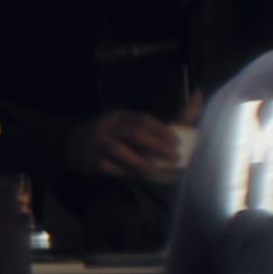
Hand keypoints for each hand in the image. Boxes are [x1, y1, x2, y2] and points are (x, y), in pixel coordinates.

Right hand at [77, 108, 192, 183]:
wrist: (73, 145)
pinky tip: (134, 176)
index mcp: (121, 116)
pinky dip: (122, 172)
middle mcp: (108, 126)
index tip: (177, 143)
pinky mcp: (89, 160)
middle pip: (133, 133)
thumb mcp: (129, 125)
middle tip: (173, 157)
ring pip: (119, 150)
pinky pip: (107, 167)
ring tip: (154, 171)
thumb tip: (198, 97)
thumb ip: (158, 123)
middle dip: (156, 146)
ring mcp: (96, 142)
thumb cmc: (111, 135)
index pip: (143, 120)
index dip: (161, 131)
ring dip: (139, 161)